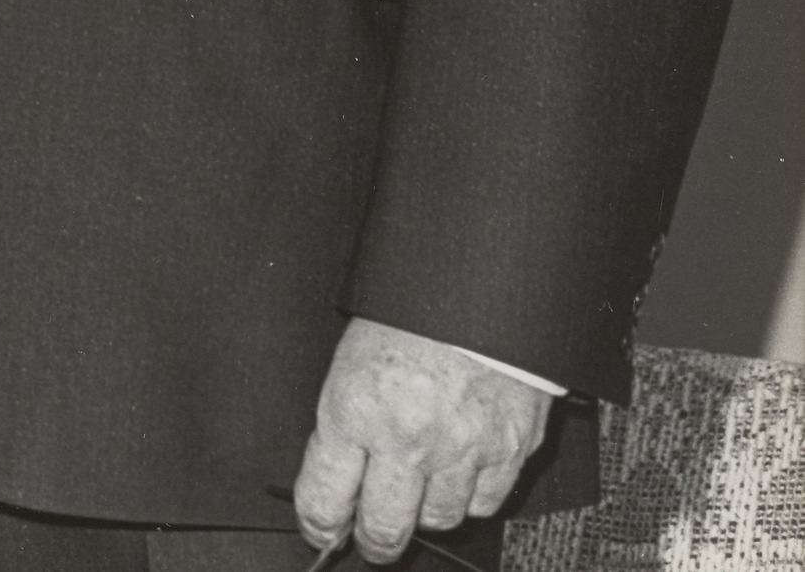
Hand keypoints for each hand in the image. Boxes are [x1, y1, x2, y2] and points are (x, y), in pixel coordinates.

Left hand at [294, 317, 550, 562]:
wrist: (477, 286)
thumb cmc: (407, 315)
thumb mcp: (351, 361)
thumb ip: (345, 423)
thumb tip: (337, 478)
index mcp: (355, 410)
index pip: (325, 498)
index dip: (319, 526)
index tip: (321, 531)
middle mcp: (407, 439)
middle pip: (385, 527)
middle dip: (373, 541)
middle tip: (371, 539)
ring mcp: (461, 449)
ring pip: (439, 519)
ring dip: (425, 512)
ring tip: (419, 492)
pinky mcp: (507, 450)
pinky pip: (485, 503)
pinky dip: (471, 496)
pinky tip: (460, 473)